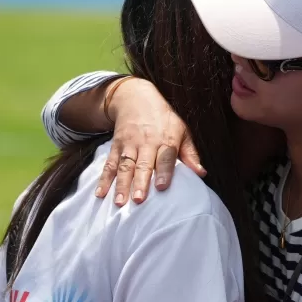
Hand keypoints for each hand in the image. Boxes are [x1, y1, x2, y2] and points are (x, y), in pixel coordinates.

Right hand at [96, 78, 205, 205]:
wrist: (136, 98)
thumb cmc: (164, 120)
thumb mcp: (182, 131)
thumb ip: (191, 154)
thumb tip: (201, 174)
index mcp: (165, 140)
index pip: (165, 157)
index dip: (164, 172)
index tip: (162, 187)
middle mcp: (146, 143)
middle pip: (143, 165)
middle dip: (140, 183)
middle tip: (138, 201)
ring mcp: (129, 145)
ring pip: (124, 166)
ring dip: (121, 185)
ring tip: (119, 203)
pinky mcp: (116, 147)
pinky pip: (109, 164)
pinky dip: (104, 179)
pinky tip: (100, 193)